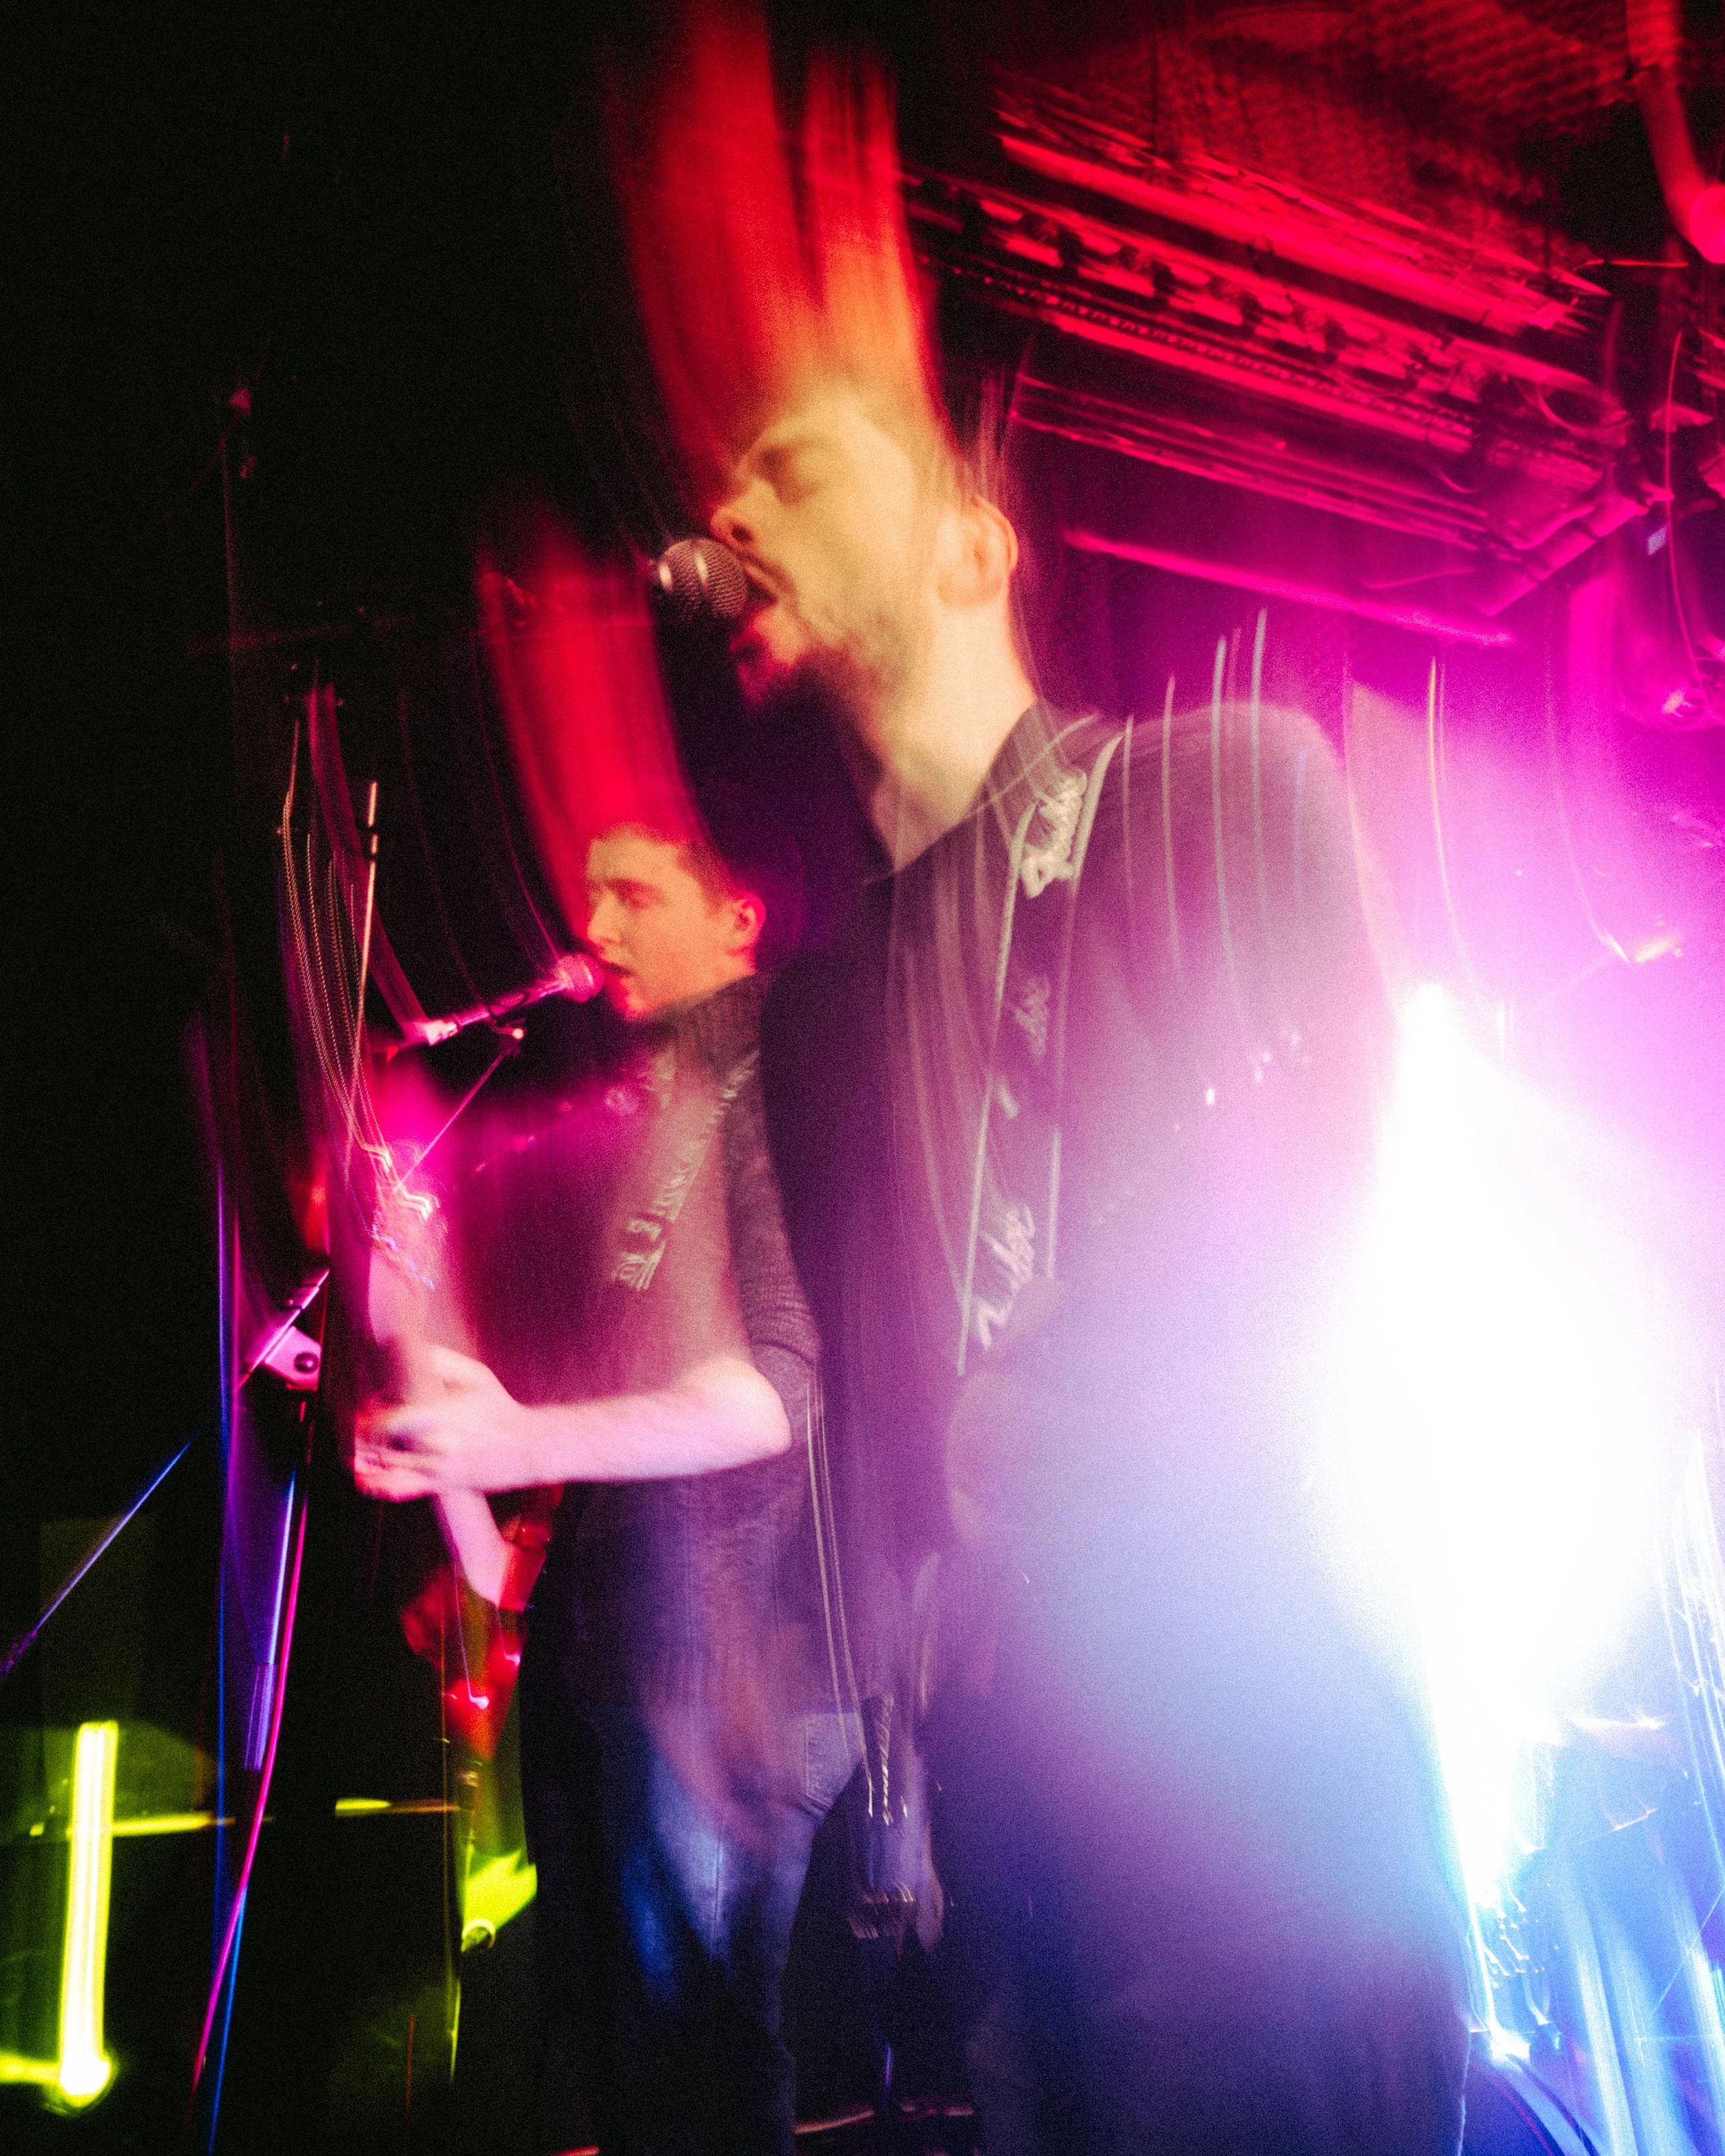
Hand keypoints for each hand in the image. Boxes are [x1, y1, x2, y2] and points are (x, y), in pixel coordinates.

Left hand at [353, 1345, 532, 1499]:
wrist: (527, 1447)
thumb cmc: (499, 1408)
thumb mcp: (476, 1376)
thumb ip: (440, 1360)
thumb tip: (409, 1347)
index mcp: (439, 1417)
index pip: (387, 1423)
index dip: (369, 1417)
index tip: (370, 1407)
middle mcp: (433, 1446)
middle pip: (379, 1446)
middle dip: (363, 1434)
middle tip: (362, 1424)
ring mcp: (435, 1469)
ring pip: (384, 1470)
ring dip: (364, 1459)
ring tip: (359, 1449)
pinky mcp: (439, 1485)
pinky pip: (401, 1492)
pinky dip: (378, 1487)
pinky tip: (366, 1479)